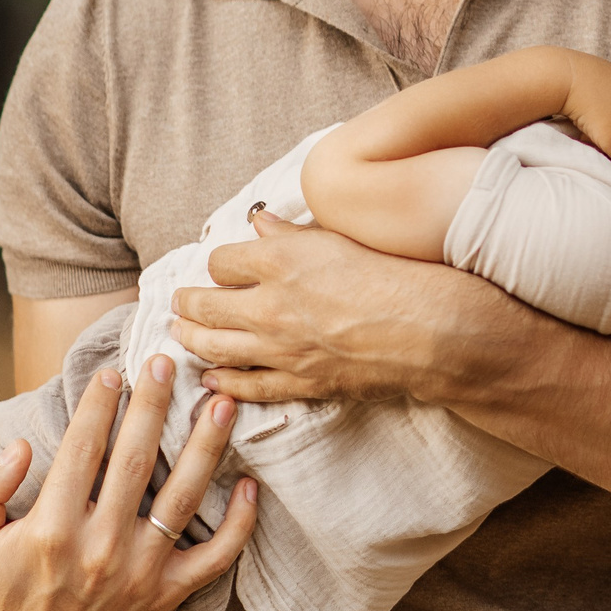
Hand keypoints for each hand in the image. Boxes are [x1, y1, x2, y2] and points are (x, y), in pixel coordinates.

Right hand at [0, 355, 257, 610]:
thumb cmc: (6, 597)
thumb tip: (16, 446)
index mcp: (51, 530)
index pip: (81, 451)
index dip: (98, 406)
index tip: (113, 371)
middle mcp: (100, 548)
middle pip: (136, 461)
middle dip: (153, 406)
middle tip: (168, 362)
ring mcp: (141, 571)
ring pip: (183, 497)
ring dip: (207, 446)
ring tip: (223, 402)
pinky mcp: (170, 594)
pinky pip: (216, 555)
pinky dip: (240, 523)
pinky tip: (251, 483)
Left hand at [175, 210, 546, 404]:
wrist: (431, 329)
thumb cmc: (397, 275)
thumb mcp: (343, 239)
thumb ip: (294, 236)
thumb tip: (260, 224)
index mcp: (280, 261)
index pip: (222, 260)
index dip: (218, 262)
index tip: (222, 266)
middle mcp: (270, 305)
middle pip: (205, 305)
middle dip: (187, 303)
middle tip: (179, 302)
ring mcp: (280, 349)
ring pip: (214, 347)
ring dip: (191, 341)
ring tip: (180, 335)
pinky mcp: (298, 382)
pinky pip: (247, 386)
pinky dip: (224, 383)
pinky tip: (212, 379)